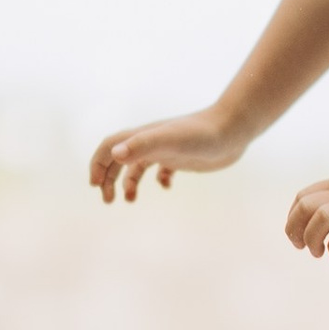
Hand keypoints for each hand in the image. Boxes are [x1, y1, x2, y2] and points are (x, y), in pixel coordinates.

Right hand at [90, 109, 245, 202]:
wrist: (233, 129)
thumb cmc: (201, 134)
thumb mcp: (169, 141)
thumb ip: (142, 145)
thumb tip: (114, 154)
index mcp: (143, 137)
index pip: (109, 147)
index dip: (98, 164)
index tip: (95, 186)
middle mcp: (151, 142)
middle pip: (119, 158)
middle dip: (108, 179)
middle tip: (108, 200)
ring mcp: (167, 150)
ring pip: (139, 166)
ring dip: (129, 183)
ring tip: (130, 200)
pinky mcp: (183, 158)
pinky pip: (163, 169)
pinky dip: (159, 180)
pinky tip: (167, 186)